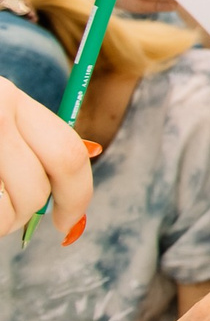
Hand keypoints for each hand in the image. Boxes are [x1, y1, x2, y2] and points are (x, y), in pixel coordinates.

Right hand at [0, 79, 91, 240]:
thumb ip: (31, 135)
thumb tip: (90, 154)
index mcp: (10, 98)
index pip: (68, 155)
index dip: (76, 196)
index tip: (67, 222)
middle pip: (36, 190)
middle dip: (28, 214)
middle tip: (11, 218)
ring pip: (8, 210)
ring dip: (1, 221)